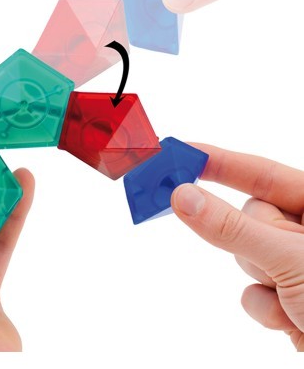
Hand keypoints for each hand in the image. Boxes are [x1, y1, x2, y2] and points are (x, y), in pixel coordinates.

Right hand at [171, 144, 303, 349]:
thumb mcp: (291, 257)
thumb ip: (232, 227)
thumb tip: (182, 196)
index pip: (261, 173)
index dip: (218, 161)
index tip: (180, 153)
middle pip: (248, 219)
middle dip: (252, 242)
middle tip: (266, 257)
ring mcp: (296, 264)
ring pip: (245, 256)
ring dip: (262, 279)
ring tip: (296, 298)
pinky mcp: (288, 295)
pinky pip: (252, 291)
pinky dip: (266, 307)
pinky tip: (293, 319)